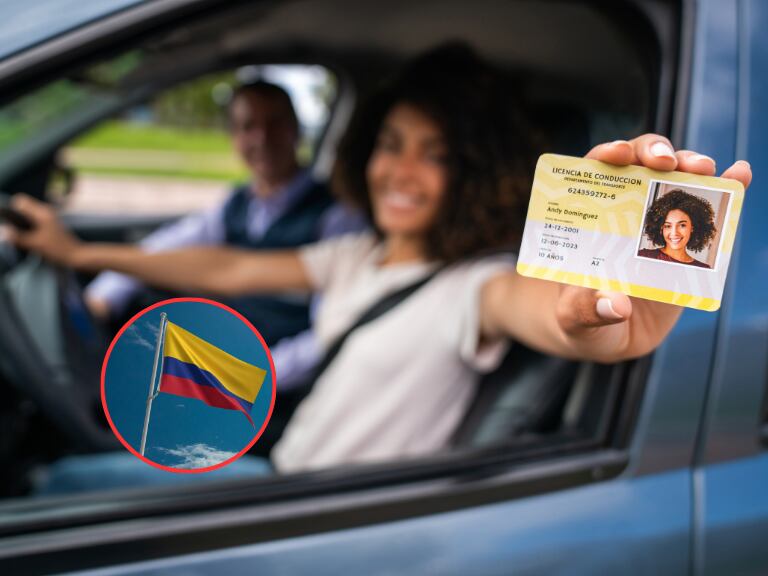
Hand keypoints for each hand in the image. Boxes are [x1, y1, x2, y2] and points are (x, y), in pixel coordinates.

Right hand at [5, 194, 81, 265]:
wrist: (77, 256)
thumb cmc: (57, 250)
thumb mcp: (35, 244)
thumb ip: (17, 237)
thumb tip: (2, 231)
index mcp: (42, 213)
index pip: (20, 201)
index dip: (9, 208)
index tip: (4, 220)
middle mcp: (46, 211)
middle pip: (23, 206)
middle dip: (13, 216)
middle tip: (9, 228)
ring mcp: (49, 217)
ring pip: (28, 214)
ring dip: (20, 222)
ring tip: (16, 233)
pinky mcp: (50, 224)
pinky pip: (34, 220)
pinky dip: (27, 225)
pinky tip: (26, 236)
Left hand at [556, 134, 751, 352]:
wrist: (607, 336)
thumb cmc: (579, 317)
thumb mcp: (573, 317)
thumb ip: (586, 309)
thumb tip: (616, 305)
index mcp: (587, 217)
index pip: (594, 173)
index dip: (607, 155)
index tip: (619, 155)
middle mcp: (622, 212)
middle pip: (639, 165)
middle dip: (654, 152)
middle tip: (665, 162)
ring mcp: (657, 224)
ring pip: (675, 180)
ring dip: (691, 166)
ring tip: (702, 168)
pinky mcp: (685, 243)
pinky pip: (706, 212)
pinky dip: (727, 188)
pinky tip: (740, 175)